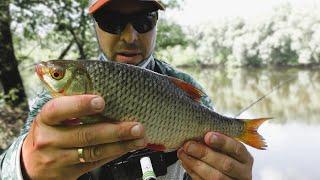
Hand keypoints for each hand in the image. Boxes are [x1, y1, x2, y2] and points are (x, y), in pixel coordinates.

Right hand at [21, 95, 146, 178]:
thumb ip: (70, 104)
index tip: (101, 101)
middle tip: (136, 126)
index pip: (59, 109)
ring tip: (139, 137)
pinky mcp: (69, 173)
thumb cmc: (48, 132)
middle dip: (115, 130)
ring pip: (94, 151)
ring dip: (120, 144)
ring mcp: (59, 159)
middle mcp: (50, 139)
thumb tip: (102, 87)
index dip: (80, 105)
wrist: (31, 164)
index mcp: (45, 119)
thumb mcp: (52, 117)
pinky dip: (114, 154)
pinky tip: (127, 147)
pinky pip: (95, 163)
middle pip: (85, 135)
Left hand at [178, 132, 252, 179]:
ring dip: (195, 163)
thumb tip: (199, 126)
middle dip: (205, 153)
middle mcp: (242, 173)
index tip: (207, 135)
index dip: (223, 142)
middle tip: (188, 145)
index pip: (237, 149)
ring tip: (183, 153)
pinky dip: (192, 172)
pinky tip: (185, 162)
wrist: (225, 175)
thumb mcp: (226, 148)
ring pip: (215, 177)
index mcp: (245, 158)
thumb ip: (217, 139)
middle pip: (226, 164)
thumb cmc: (223, 155)